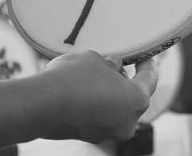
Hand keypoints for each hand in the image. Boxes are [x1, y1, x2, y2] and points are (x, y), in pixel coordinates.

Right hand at [41, 51, 157, 142]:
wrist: (41, 104)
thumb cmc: (74, 78)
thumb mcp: (96, 59)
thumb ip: (111, 63)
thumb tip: (114, 66)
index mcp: (137, 100)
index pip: (149, 79)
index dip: (146, 64)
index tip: (143, 55)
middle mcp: (127, 122)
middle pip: (131, 96)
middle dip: (123, 78)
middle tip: (114, 61)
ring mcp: (107, 132)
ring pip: (114, 107)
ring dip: (108, 90)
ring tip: (93, 72)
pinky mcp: (88, 136)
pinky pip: (97, 115)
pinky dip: (94, 102)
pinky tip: (81, 87)